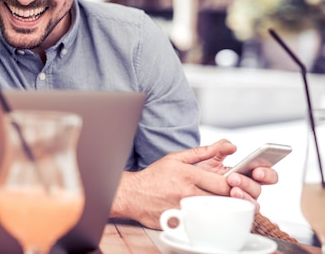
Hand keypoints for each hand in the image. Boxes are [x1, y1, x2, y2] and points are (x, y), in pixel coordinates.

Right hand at [110, 140, 243, 228]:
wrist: (133, 194)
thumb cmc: (155, 176)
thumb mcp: (176, 158)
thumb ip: (203, 152)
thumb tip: (228, 146)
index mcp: (188, 175)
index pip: (223, 183)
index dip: (236, 185)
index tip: (237, 185)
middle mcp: (187, 192)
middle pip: (222, 199)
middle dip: (234, 198)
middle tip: (236, 196)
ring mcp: (184, 209)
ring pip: (215, 212)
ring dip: (224, 210)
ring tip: (224, 206)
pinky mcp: (180, 221)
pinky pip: (201, 223)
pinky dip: (208, 220)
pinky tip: (209, 217)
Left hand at [197, 139, 278, 206]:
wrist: (191, 184)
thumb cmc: (204, 170)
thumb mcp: (211, 156)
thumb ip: (221, 148)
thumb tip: (231, 146)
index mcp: (250, 172)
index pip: (267, 173)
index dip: (267, 172)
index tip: (257, 170)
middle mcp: (249, 186)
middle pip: (259, 187)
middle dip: (251, 181)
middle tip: (239, 176)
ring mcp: (243, 199)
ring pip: (253, 201)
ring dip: (243, 194)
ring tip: (231, 187)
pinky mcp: (236, 210)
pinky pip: (243, 211)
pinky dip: (238, 205)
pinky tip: (228, 198)